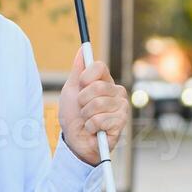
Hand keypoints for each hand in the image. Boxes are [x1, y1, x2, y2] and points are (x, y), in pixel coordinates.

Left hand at [58, 47, 129, 165]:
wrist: (75, 140)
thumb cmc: (73, 116)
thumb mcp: (71, 90)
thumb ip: (77, 71)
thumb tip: (82, 50)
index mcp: (105, 81)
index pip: (99, 66)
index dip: (86, 76)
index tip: (80, 86)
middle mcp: (116, 92)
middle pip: (97, 86)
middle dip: (83, 101)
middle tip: (83, 109)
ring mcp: (121, 107)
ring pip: (98, 104)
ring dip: (86, 115)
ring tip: (88, 120)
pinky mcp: (121, 123)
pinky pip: (101, 119)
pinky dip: (91, 126)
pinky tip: (94, 130)